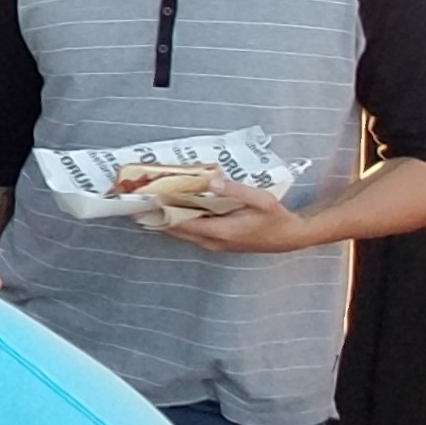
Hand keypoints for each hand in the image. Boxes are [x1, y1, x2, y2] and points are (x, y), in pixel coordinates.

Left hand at [156, 178, 315, 252]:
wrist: (290, 237)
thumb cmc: (276, 218)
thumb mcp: (261, 200)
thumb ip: (237, 191)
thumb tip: (213, 181)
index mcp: (220, 232)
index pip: (182, 223)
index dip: (160, 212)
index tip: (142, 200)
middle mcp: (212, 241)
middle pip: (175, 230)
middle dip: (155, 216)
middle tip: (135, 200)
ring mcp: (213, 244)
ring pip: (180, 233)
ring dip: (163, 219)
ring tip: (145, 202)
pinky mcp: (216, 242)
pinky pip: (189, 232)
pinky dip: (176, 221)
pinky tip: (169, 208)